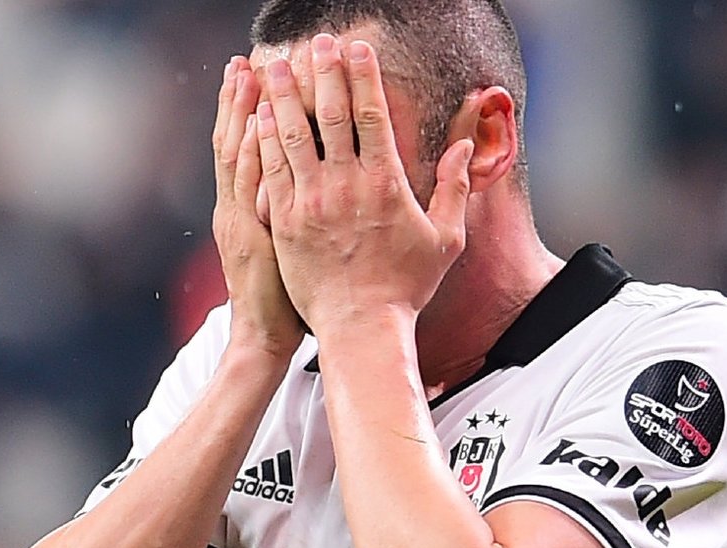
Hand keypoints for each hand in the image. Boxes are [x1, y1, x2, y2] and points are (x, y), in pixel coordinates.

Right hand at [211, 56, 303, 356]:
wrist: (262, 341)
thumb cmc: (279, 301)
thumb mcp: (274, 253)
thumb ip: (280, 216)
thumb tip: (300, 185)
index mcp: (240, 212)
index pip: (239, 151)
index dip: (241, 113)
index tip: (247, 76)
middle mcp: (234, 209)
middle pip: (234, 143)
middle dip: (238, 101)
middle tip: (245, 60)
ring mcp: (241, 220)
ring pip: (239, 157)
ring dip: (243, 112)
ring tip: (250, 72)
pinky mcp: (255, 235)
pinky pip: (255, 186)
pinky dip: (255, 152)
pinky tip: (261, 121)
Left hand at [256, 36, 474, 333]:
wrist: (362, 327)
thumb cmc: (406, 287)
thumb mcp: (446, 239)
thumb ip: (456, 188)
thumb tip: (466, 146)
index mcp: (386, 184)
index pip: (373, 115)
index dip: (363, 77)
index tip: (356, 49)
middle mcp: (346, 185)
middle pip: (331, 115)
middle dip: (324, 72)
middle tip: (318, 42)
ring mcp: (312, 202)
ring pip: (294, 136)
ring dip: (286, 96)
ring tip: (278, 65)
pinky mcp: (286, 220)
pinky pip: (272, 170)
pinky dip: (265, 139)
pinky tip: (260, 115)